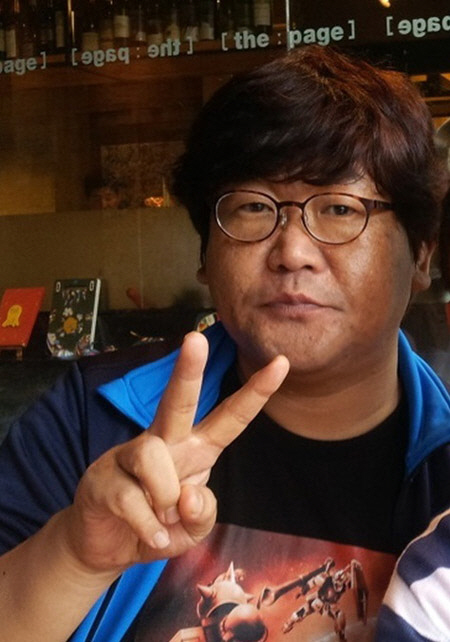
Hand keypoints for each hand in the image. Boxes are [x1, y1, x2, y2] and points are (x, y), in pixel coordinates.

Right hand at [61, 331, 288, 574]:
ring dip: (164, 498)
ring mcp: (130, 456)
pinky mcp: (103, 477)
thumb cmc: (157, 526)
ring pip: (153, 455)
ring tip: (161, 520)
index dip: (256, 392)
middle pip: (178, 401)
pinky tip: (148, 535)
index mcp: (196, 450)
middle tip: (195, 338)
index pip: (230, 417)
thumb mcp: (193, 529)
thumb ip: (203, 513)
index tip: (281, 362)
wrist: (106, 545)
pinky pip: (133, 499)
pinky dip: (147, 527)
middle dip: (188, 370)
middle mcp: (166, 443)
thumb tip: (188, 492)